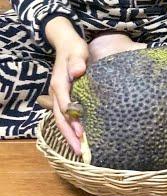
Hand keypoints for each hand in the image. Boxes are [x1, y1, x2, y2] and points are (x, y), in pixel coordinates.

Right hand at [45, 17, 89, 155]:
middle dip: (68, 135)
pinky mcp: (64, 98)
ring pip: (61, 119)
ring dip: (69, 135)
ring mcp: (59, 96)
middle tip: (79, 151)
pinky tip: (80, 138)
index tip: (81, 133)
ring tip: (79, 150)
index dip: (71, 120)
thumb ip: (77, 61)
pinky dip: (71, 128)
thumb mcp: (78, 51)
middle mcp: (56, 93)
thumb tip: (77, 72)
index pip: (64, 105)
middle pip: (60, 118)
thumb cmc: (75, 49)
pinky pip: (65, 116)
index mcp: (60, 84)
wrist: (66, 44)